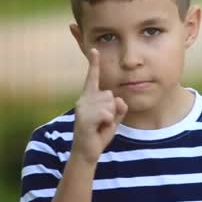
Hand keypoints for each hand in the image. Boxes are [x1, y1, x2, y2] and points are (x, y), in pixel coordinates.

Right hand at [72, 48, 127, 164]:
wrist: (86, 152)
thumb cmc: (99, 133)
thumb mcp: (114, 118)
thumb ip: (119, 107)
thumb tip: (119, 100)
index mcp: (89, 97)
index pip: (93, 77)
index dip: (94, 63)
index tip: (94, 49)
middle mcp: (84, 99)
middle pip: (111, 95)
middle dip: (113, 110)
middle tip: (103, 122)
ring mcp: (82, 107)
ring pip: (110, 104)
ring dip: (110, 118)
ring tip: (100, 126)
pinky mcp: (84, 117)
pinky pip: (107, 114)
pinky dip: (107, 123)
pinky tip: (98, 129)